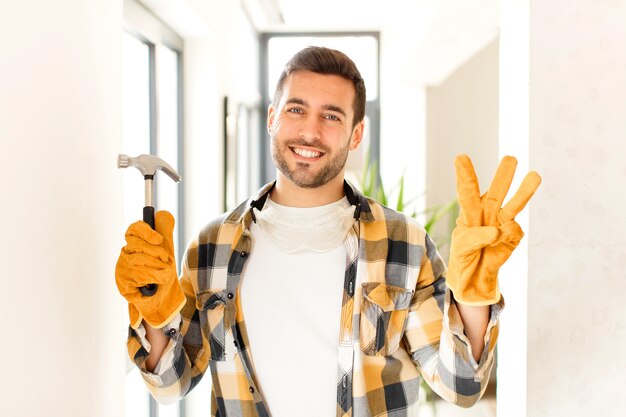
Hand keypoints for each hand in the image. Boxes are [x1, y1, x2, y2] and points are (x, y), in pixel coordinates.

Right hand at [115, 211, 185, 327]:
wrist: (164, 299)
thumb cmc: (163, 274)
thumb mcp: (167, 251)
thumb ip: (165, 232)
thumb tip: (163, 213)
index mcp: (134, 244)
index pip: (133, 230)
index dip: (145, 231)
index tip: (158, 239)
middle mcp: (125, 255)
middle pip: (138, 245)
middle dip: (157, 253)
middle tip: (166, 260)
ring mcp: (121, 270)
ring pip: (140, 262)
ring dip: (158, 269)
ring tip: (162, 276)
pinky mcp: (122, 284)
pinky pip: (139, 276)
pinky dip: (152, 280)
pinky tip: (152, 284)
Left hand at [446, 155, 540, 304]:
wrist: (474, 279)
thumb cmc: (463, 258)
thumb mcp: (461, 248)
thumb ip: (475, 237)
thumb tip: (498, 229)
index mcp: (469, 212)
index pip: (467, 192)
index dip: (466, 175)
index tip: (460, 157)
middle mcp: (487, 212)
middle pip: (496, 191)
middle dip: (503, 176)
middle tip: (510, 158)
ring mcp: (502, 222)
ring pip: (515, 204)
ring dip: (525, 191)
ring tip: (535, 175)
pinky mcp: (514, 235)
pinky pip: (514, 232)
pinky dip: (507, 238)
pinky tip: (498, 245)